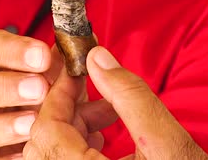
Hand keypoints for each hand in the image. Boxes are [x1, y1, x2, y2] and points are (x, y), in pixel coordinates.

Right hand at [0, 30, 60, 158]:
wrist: (42, 141)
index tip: (44, 56)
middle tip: (40, 90)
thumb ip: (63, 64)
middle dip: (0, 86)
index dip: (11, 50)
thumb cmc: (47, 101)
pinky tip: (24, 154)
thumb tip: (83, 44)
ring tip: (31, 125)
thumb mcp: (58, 81)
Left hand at [23, 46, 207, 159]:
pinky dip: (76, 148)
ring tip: (107, 113)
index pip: (47, 130)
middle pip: (41, 144)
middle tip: (94, 90)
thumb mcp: (166, 141)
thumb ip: (130, 96)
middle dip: (66, 110)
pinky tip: (105, 139)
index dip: (59, 93)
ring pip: (50, 156)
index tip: (78, 69)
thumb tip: (98, 57)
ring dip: (72, 128)